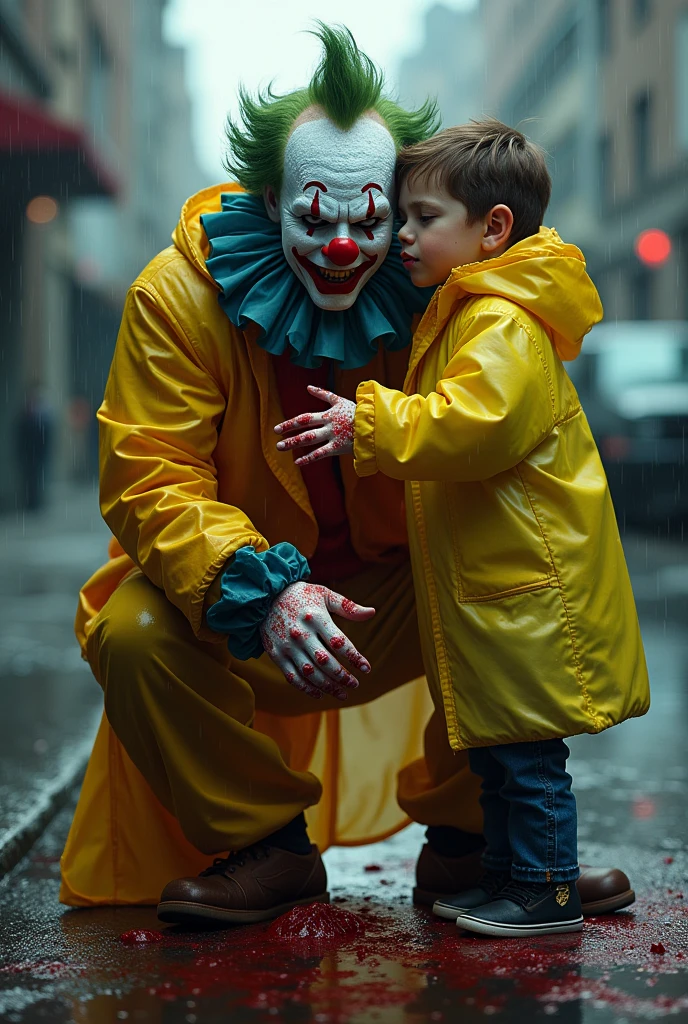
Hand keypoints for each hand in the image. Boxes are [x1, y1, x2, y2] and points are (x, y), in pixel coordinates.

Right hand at [259, 581, 374, 700]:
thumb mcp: (324, 594)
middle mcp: (301, 634)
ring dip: (328, 687)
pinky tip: (320, 694)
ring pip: (310, 673)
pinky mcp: (276, 655)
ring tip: (343, 694)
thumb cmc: (300, 595)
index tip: (366, 668)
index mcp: (315, 617)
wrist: (264, 597)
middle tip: (355, 684)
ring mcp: (287, 646)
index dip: (354, 657)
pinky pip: (293, 677)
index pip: (339, 642)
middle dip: (343, 677)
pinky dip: (307, 689)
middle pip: (326, 662)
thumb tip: (372, 612)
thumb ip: (348, 606)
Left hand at [274, 385, 354, 466]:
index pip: (305, 418)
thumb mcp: (341, 400)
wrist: (376, 425)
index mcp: (328, 414)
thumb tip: (308, 387)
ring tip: (280, 447)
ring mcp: (332, 436)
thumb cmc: (360, 412)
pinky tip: (297, 462)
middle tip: (275, 433)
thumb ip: (324, 394)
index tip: (277, 428)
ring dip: (294, 442)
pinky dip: (309, 458)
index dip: (291, 423)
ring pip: (309, 438)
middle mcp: (328, 424)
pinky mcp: (339, 447)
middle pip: (304, 426)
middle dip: (288, 430)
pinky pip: (321, 453)